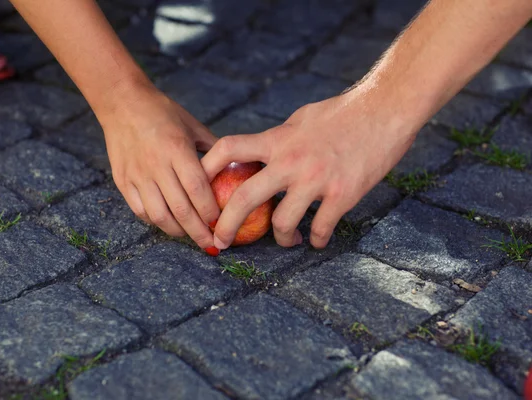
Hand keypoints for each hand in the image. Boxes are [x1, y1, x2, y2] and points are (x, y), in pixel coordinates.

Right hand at [99, 83, 219, 248]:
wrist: (122, 103)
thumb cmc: (163, 112)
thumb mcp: (192, 125)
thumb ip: (213, 149)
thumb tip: (236, 169)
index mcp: (176, 149)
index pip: (198, 189)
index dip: (211, 211)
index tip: (223, 224)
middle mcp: (156, 165)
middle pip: (180, 209)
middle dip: (199, 232)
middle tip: (212, 246)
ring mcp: (137, 175)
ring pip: (159, 216)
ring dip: (178, 232)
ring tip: (191, 236)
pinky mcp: (123, 181)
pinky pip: (140, 211)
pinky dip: (157, 222)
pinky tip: (169, 223)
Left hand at [201, 88, 418, 248]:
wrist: (385, 108)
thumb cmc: (343, 111)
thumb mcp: (301, 119)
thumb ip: (279, 138)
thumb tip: (264, 150)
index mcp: (277, 139)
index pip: (228, 149)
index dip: (205, 168)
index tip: (195, 188)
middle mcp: (290, 161)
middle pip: (244, 198)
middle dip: (226, 225)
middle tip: (219, 242)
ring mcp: (315, 180)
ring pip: (282, 223)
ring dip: (280, 239)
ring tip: (286, 241)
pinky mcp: (342, 194)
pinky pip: (320, 228)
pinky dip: (316, 240)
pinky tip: (316, 239)